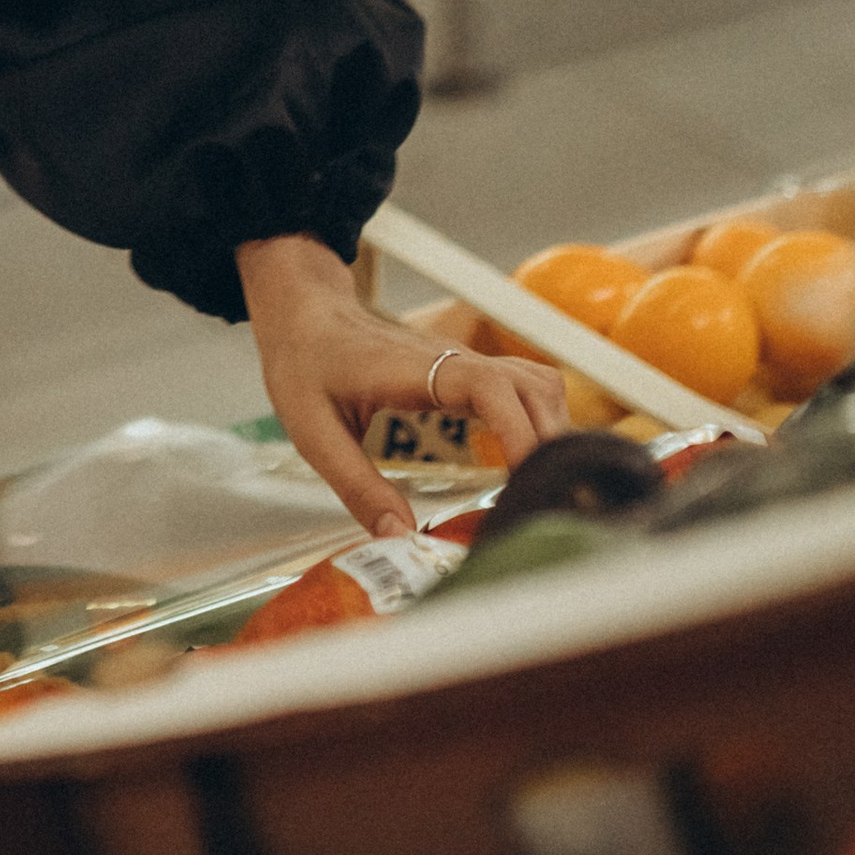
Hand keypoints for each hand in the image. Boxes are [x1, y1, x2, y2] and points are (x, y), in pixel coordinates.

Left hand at [238, 234, 567, 539]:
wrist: (305, 316)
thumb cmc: (306, 365)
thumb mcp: (313, 432)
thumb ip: (356, 486)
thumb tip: (400, 538)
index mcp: (415, 369)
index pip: (489, 386)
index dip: (518, 429)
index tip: (528, 476)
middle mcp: (450, 360)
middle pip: (531, 385)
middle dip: (549, 439)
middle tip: (541, 498)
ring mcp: (463, 363)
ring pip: (535, 383)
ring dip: (549, 428)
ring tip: (539, 485)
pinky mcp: (466, 373)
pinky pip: (521, 388)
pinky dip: (537, 420)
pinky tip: (526, 463)